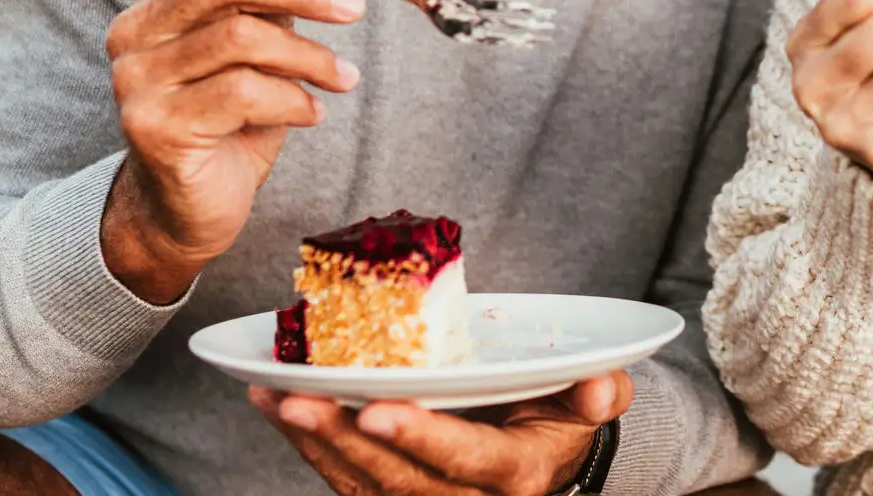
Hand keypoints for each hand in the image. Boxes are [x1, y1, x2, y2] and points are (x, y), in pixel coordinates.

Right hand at [101, 0, 365, 302]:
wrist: (185, 208)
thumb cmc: (229, 120)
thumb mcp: (256, 49)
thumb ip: (275, 5)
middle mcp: (135, 28)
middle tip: (353, 9)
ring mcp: (137, 77)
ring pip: (239, 36)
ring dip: (309, 54)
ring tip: (343, 76)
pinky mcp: (153, 124)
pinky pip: (241, 93)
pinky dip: (293, 99)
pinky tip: (313, 113)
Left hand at [249, 372, 632, 494]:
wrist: (542, 455)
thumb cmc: (560, 416)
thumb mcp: (591, 401)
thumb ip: (602, 391)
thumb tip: (601, 387)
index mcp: (514, 476)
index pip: (465, 459)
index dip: (420, 437)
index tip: (377, 408)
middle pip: (395, 479)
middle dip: (341, 439)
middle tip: (297, 398)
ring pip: (359, 484)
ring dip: (310, 441)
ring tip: (270, 395)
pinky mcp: (390, 494)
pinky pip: (343, 478)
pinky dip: (305, 443)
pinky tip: (271, 402)